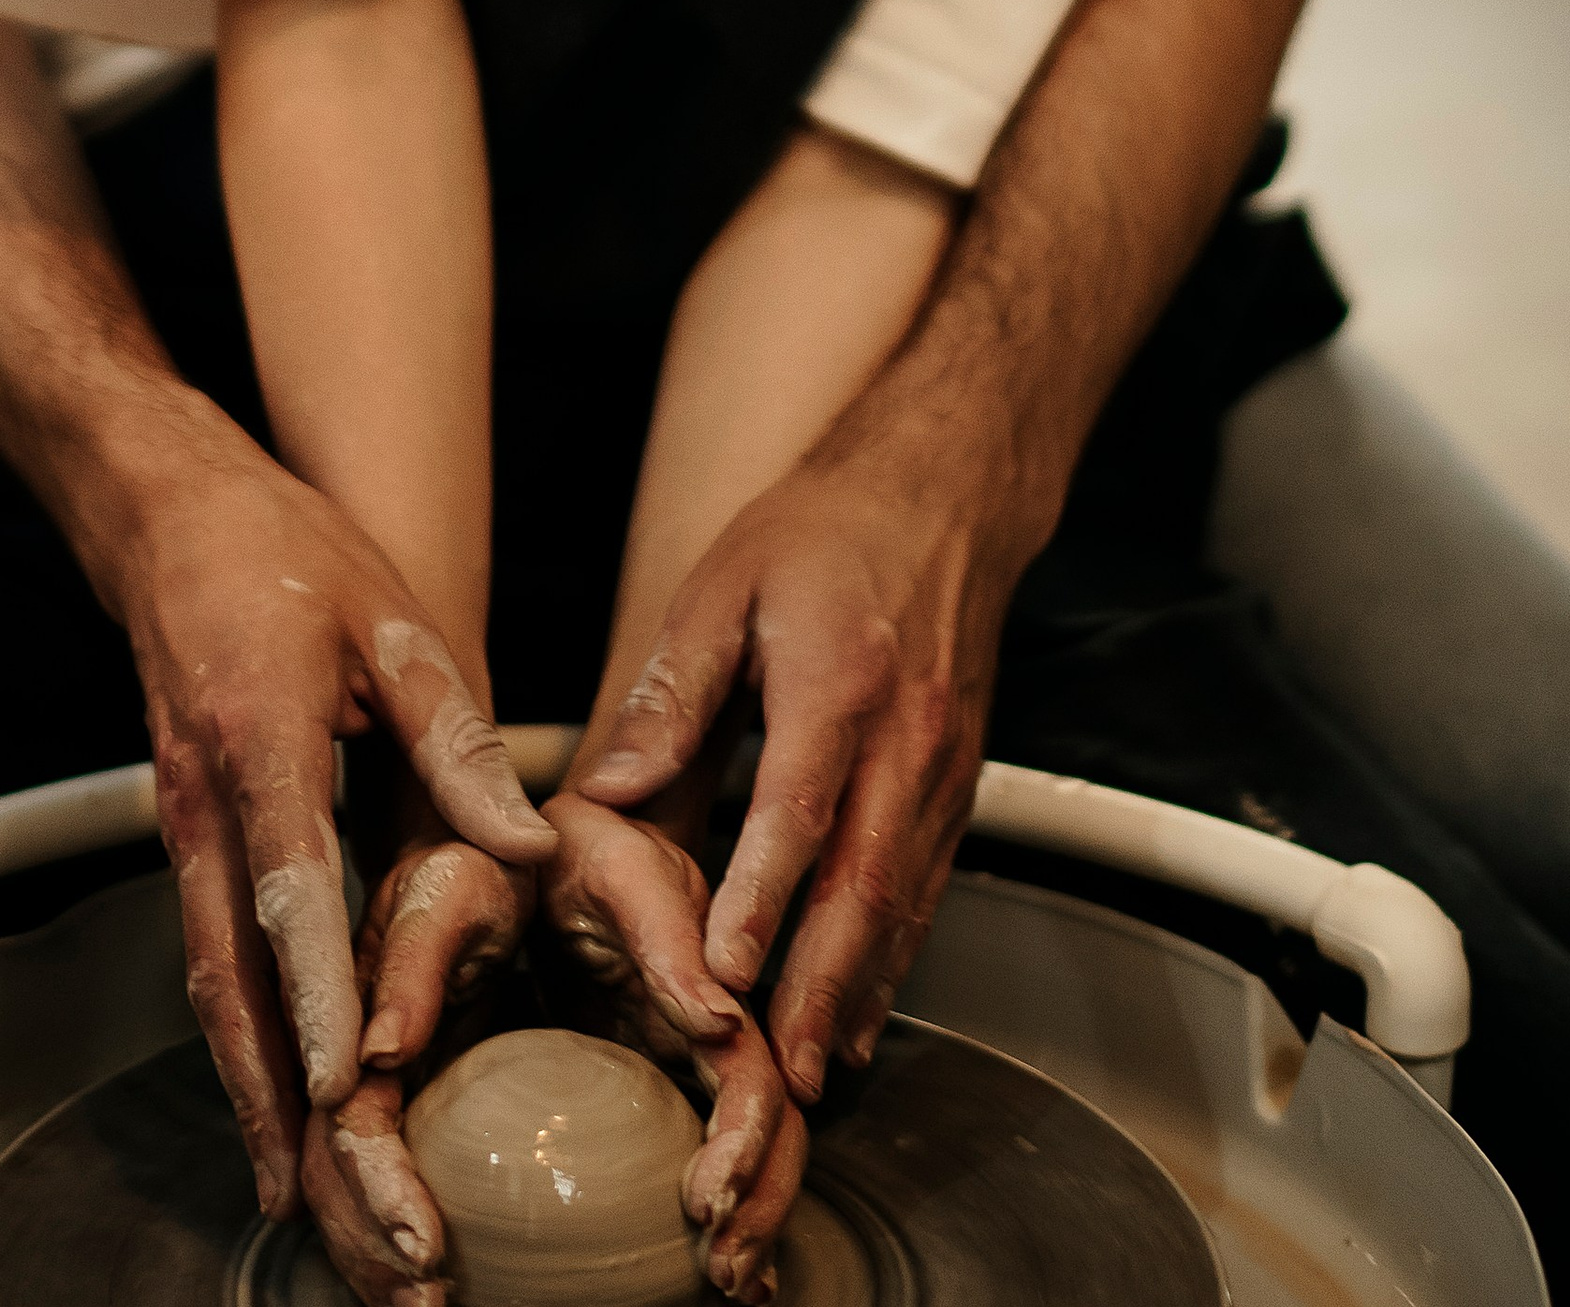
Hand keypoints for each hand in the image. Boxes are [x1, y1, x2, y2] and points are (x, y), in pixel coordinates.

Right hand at [105, 397, 552, 1221]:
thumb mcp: (392, 620)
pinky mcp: (185, 840)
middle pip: (227, 975)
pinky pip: (210, 958)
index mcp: (260, 736)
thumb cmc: (290, 554)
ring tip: (302, 1203)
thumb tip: (526, 842)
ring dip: (250, 1095)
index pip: (288, 887)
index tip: (341, 1089)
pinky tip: (278, 1114)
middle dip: (276, 1099)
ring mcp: (181, 827)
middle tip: (328, 1204)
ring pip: (209, 985)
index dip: (313, 993)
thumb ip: (457, 736)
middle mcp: (204, 801)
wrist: (168, 517)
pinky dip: (240, 1043)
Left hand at [540, 790, 804, 1302]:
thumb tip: (715, 1013)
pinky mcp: (706, 1038)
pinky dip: (760, 1184)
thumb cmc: (569, 841)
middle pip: (788, 1096)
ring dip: (769, 1193)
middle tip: (723, 1256)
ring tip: (736, 1273)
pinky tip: (746, 1250)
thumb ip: (655, 924)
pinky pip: (757, 1114)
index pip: (758, 1040)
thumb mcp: (603, 859)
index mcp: (725, 937)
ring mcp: (730, 1011)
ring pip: (784, 1115)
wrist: (552, 831)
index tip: (714, 1192)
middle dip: (767, 1183)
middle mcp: (743, 980)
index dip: (749, 1126)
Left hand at [573, 424, 1013, 1101]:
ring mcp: (941, 767)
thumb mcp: (724, 584)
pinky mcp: (957, 784)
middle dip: (821, 984)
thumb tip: (611, 787)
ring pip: (904, 899)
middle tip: (777, 1073)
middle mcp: (903, 736)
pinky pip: (926, 887)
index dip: (764, 896)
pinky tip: (857, 1014)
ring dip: (860, 991)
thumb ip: (672, 690)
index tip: (725, 973)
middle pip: (865, 879)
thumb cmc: (819, 534)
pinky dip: (894, 959)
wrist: (939, 496)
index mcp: (836, 680)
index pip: (800, 806)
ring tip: (812, 1074)